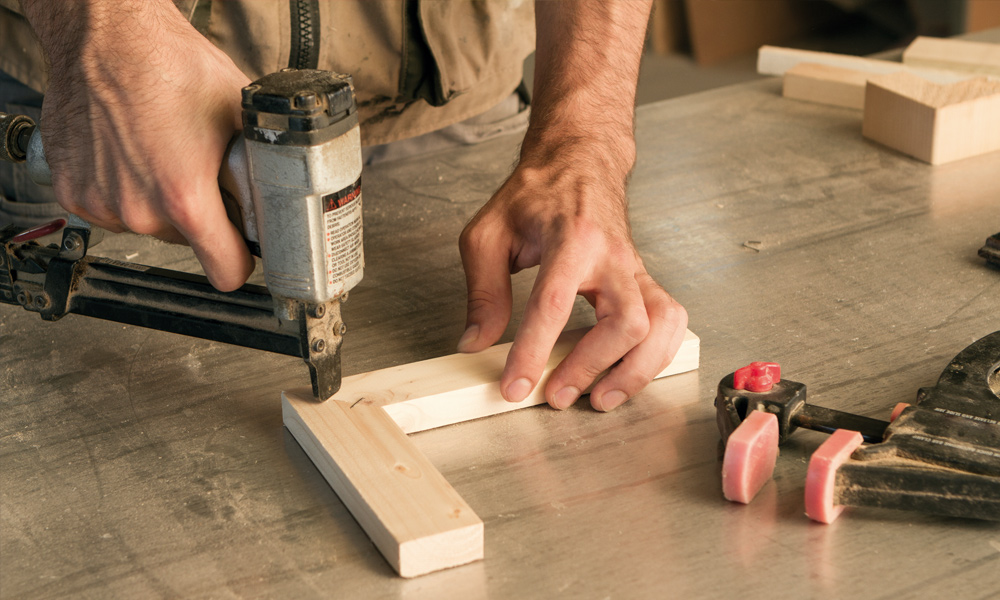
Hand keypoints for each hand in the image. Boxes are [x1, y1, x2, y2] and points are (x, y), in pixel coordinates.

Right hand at [22, 0, 254, 290]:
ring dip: (158, 202)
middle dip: (199, 215)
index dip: (241, 261)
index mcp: (185, 197)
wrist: (106, 34)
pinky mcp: (74, 191)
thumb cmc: (168, 63)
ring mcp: (101, 203)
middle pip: (187, 242)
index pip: (226, 272)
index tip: (243, 252)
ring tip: (163, 154)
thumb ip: (265, 163)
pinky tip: (132, 154)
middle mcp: (139, 209)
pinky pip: (111, 208)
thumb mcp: (241, 115)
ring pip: (148, 224)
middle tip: (199, 172)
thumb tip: (288, 186)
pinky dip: (124, 189)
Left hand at [458, 142, 687, 411]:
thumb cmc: (536, 193)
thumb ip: (483, 291)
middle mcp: (612, 255)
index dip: (534, 350)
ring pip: (659, 326)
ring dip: (634, 370)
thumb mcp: (489, 233)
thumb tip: (476, 342)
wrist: (580, 160)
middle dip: (592, 366)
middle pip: (625, 321)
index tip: (515, 385)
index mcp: (570, 237)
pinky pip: (669, 322)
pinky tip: (626, 373)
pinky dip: (656, 355)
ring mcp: (636, 269)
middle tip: (557, 394)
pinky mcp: (646, 282)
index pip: (554, 302)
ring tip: (599, 397)